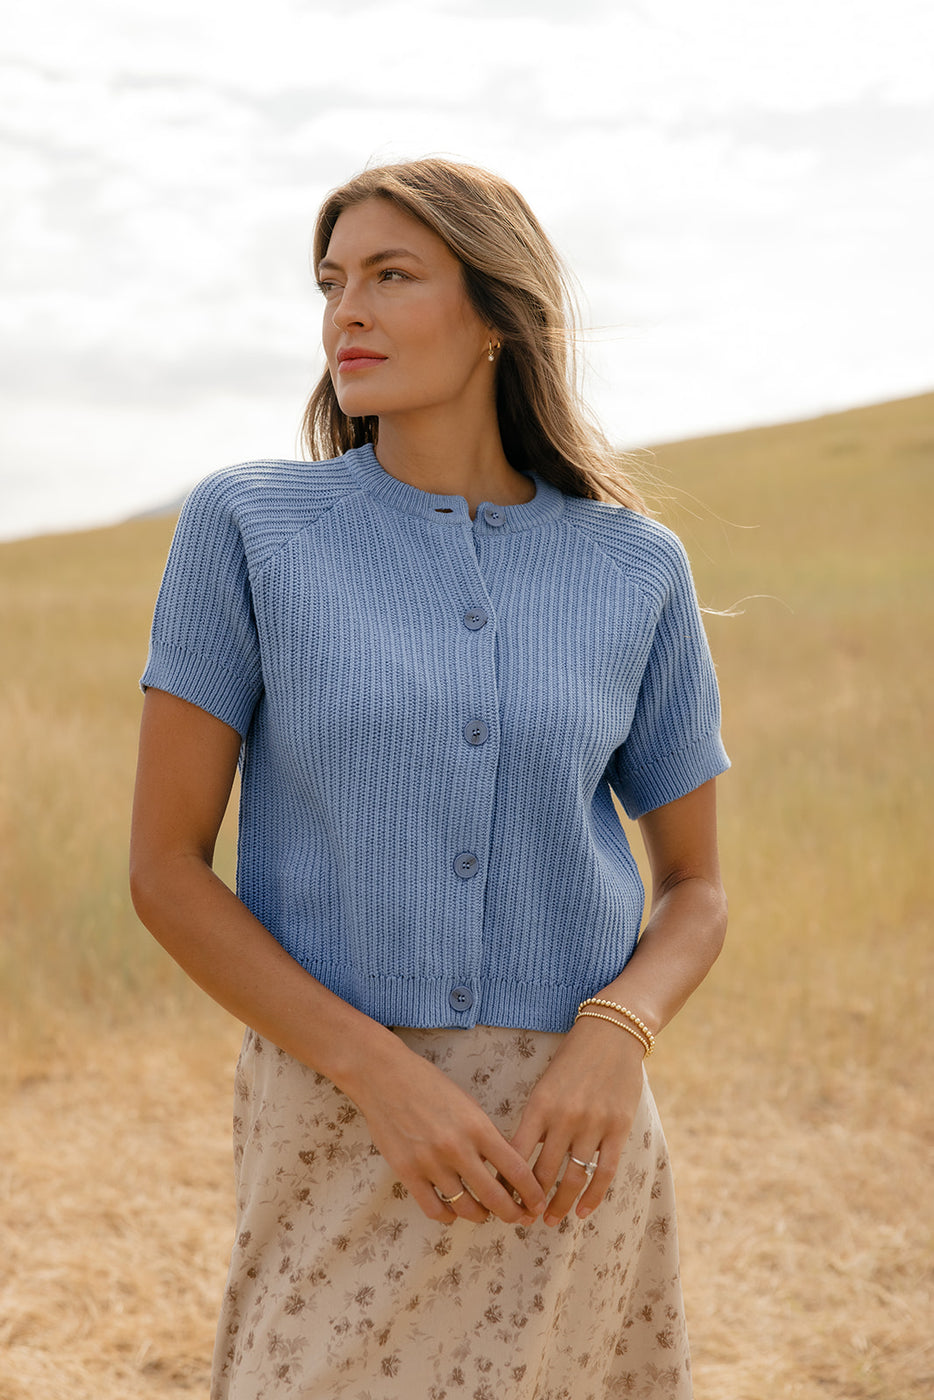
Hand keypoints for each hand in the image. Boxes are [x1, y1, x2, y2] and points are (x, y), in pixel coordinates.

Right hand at [351, 1038, 546, 1226]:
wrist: (384, 1076)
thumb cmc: (429, 1084)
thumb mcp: (467, 1103)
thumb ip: (485, 1135)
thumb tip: (505, 1167)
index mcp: (478, 1127)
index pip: (516, 1170)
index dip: (532, 1193)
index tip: (537, 1203)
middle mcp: (457, 1148)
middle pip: (495, 1197)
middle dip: (513, 1213)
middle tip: (519, 1217)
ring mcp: (430, 1163)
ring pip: (466, 1208)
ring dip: (481, 1215)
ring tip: (485, 1213)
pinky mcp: (407, 1173)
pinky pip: (434, 1209)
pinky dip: (449, 1216)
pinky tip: (453, 1211)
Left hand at [508, 1015, 645, 1226]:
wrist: (612, 1034)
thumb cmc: (572, 1059)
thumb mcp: (545, 1084)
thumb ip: (536, 1119)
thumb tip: (519, 1159)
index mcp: (540, 1104)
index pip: (517, 1152)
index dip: (507, 1181)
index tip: (501, 1200)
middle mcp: (565, 1117)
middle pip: (543, 1172)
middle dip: (531, 1200)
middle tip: (523, 1218)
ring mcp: (593, 1124)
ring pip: (573, 1177)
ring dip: (560, 1204)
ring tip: (551, 1219)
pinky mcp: (618, 1128)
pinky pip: (604, 1171)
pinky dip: (593, 1196)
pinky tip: (583, 1211)